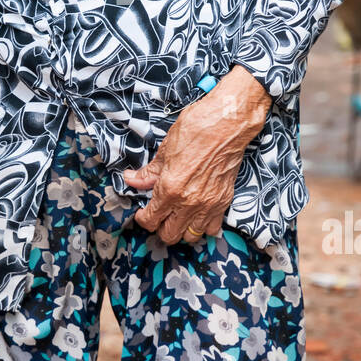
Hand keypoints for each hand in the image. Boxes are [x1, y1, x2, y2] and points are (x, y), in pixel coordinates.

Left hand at [123, 65, 271, 244]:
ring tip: (177, 218)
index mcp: (169, 188)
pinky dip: (203, 227)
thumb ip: (150, 172)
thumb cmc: (197, 129)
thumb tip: (132, 180)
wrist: (228, 123)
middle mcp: (188, 202)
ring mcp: (208, 205)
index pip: (150, 220)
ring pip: (191, 237)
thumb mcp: (166, 148)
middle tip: (158, 216)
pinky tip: (197, 215)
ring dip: (181, 230)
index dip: (142, 219)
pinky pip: (212, 228)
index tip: (142, 214)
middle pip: (169, 235)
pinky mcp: (224, 201)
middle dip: (159, 228)